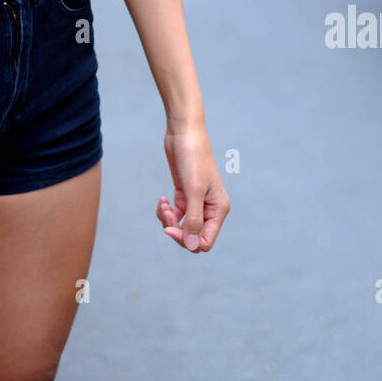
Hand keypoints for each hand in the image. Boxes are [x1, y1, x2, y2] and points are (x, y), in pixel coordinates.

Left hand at [158, 124, 230, 252]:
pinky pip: (175, 215)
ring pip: (182, 227)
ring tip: (163, 205)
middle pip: (193, 237)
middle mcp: (210, 209)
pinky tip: (162, 200)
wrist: (184, 134)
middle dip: (177, 231)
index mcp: (219, 210)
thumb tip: (193, 246)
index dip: (187, 240)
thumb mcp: (193, 191)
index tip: (171, 228)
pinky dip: (166, 212)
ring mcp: (197, 203)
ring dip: (169, 221)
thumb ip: (194, 220)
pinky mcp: (184, 195)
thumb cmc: (193, 158)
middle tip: (166, 215)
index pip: (205, 241)